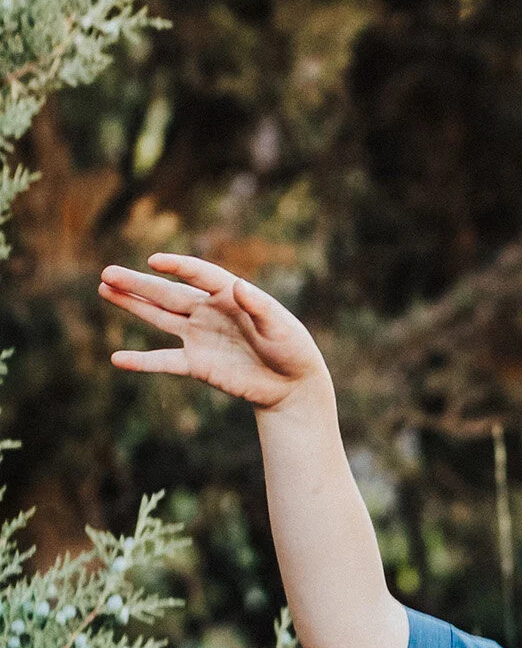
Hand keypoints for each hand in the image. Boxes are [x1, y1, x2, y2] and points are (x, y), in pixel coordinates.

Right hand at [100, 253, 327, 411]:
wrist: (291, 384)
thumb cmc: (291, 348)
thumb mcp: (281, 327)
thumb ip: (260, 306)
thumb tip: (240, 286)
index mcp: (229, 294)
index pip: (199, 275)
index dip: (178, 267)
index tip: (155, 262)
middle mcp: (208, 311)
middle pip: (168, 293)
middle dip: (138, 284)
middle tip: (107, 273)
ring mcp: (198, 336)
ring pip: (159, 317)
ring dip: (132, 305)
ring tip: (104, 289)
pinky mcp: (196, 363)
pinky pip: (164, 361)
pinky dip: (142, 361)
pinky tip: (117, 359)